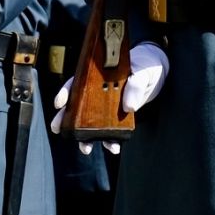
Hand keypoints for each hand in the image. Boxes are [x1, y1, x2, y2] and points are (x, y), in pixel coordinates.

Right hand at [48, 41, 167, 153]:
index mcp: (98, 77)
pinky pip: (110, 131)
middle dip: (64, 119)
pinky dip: (110, 141)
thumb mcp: (142, 71)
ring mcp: (106, 107)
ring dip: (84, 137)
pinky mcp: (117, 118)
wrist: (157, 75)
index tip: (60, 104)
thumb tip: (129, 107)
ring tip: (85, 148)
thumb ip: (136, 85)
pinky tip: (113, 148)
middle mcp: (98, 92)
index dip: (65, 93)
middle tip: (56, 128)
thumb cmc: (145, 66)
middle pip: (76, 106)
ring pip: (89, 123)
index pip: (76, 83)